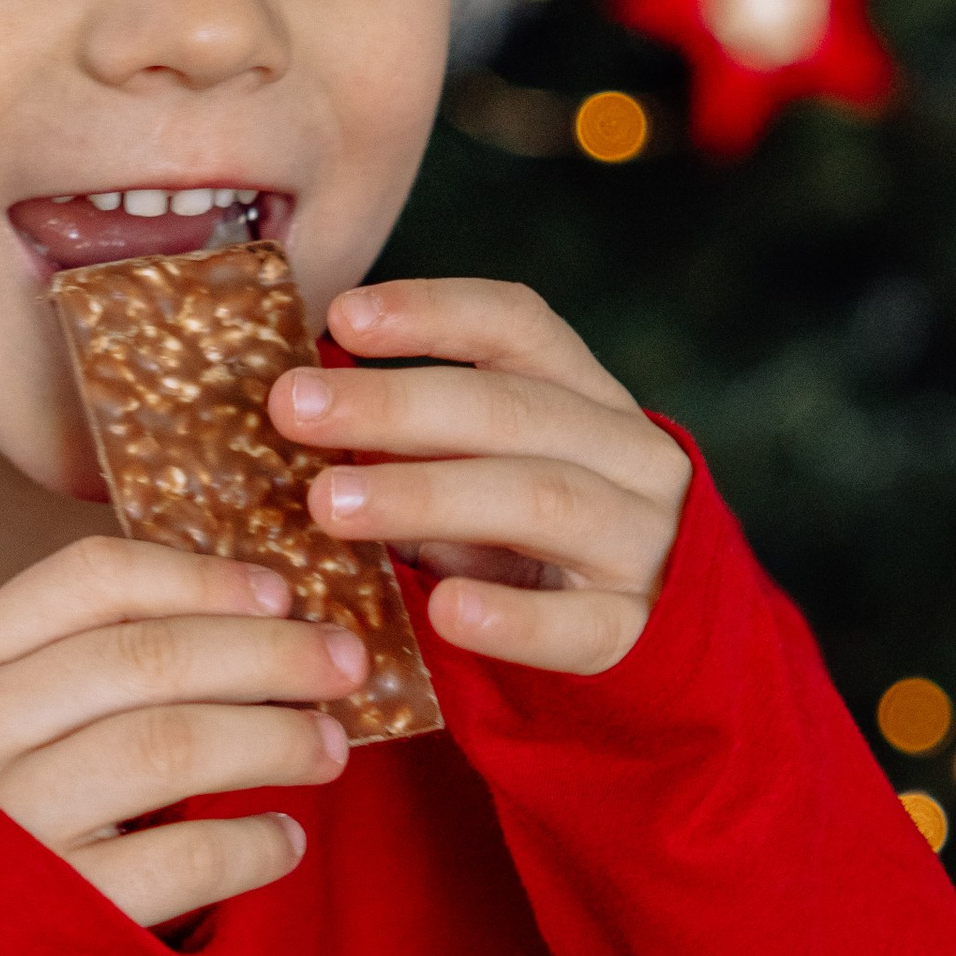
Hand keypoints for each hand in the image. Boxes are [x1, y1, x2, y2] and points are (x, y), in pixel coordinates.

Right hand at [0, 537, 361, 929]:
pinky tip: (284, 840)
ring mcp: (14, 823)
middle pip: (148, 661)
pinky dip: (253, 846)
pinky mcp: (59, 911)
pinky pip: (183, 862)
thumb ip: (84, 659)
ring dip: (273, 739)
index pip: (91, 581)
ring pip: (170, 748)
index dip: (200, 577)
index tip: (278, 592)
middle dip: (267, 654)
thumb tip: (257, 615)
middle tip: (343, 663)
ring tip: (329, 746)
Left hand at [271, 277, 689, 677]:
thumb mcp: (491, 471)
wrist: (662, 643)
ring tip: (330, 503)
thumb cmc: (535, 545)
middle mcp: (630, 456)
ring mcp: (641, 544)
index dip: (433, 312)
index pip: (519, 326)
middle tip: (293, 408)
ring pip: (541, 500)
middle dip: (395, 404)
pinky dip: (510, 617)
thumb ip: (420, 441)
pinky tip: (445, 611)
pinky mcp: (636, 632)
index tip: (343, 317)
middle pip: (514, 410)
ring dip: (428, 495)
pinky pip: (577, 624)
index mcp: (589, 399)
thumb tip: (299, 405)